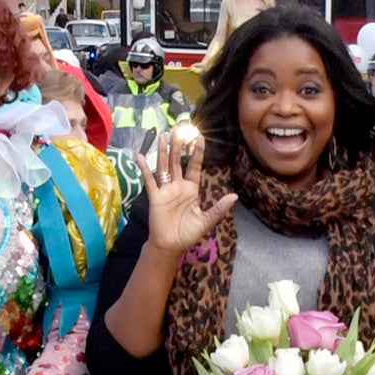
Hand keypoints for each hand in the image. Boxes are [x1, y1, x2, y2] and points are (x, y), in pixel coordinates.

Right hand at [141, 128, 234, 258]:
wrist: (171, 245)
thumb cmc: (188, 233)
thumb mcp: (207, 220)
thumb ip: (219, 208)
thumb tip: (234, 196)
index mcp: (191, 189)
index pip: (194, 166)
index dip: (196, 152)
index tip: (199, 137)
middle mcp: (178, 186)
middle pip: (177, 161)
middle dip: (178, 145)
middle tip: (178, 128)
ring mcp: (166, 190)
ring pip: (164, 166)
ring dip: (162, 151)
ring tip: (163, 135)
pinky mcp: (155, 196)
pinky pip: (149, 180)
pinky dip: (145, 169)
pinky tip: (140, 156)